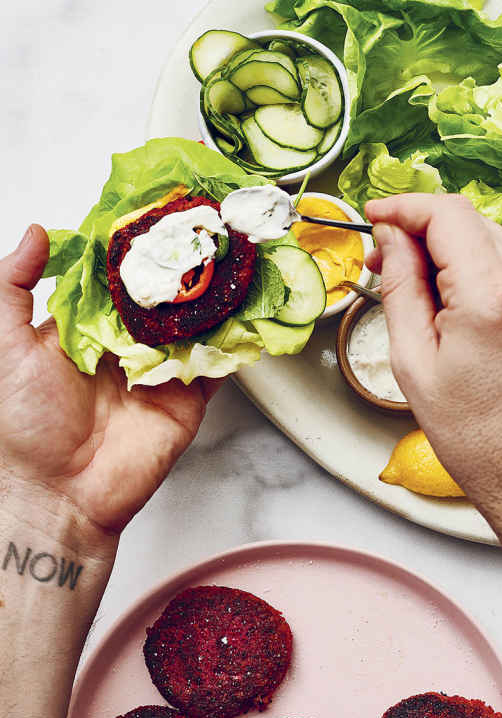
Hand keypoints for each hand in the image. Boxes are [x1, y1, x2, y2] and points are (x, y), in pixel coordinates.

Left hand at [0, 226, 216, 548]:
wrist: (57, 494)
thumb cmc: (22, 424)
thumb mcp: (3, 343)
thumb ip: (11, 285)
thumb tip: (37, 232)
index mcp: (82, 327)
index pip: (112, 275)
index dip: (131, 244)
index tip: (153, 208)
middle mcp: (123, 344)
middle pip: (159, 295)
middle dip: (180, 263)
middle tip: (204, 224)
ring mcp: (158, 370)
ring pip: (192, 324)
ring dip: (213, 294)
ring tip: (232, 257)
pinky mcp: (185, 399)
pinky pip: (214, 365)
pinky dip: (233, 340)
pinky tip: (246, 311)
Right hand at [365, 194, 501, 535]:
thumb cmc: (475, 434)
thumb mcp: (414, 362)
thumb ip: (400, 289)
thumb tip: (393, 240)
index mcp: (490, 295)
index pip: (446, 213)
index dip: (403, 207)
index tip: (375, 216)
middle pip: (467, 219)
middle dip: (420, 227)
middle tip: (383, 257)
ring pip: (486, 237)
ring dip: (445, 246)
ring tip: (410, 284)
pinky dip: (471, 265)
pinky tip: (446, 297)